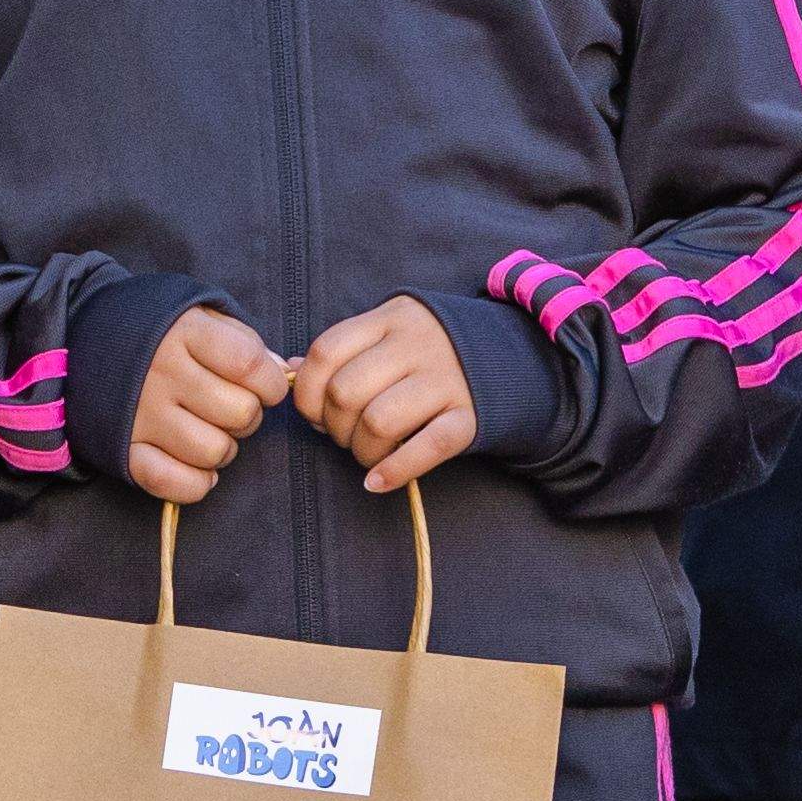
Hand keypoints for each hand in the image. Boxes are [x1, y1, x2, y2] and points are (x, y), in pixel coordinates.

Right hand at [128, 307, 285, 505]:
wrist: (83, 342)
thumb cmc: (157, 331)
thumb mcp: (199, 315)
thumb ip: (243, 340)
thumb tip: (283, 373)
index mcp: (183, 333)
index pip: (249, 365)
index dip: (272, 383)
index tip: (267, 386)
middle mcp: (160, 373)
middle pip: (239, 412)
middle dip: (249, 415)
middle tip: (233, 408)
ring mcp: (140, 414)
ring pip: (213, 451)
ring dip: (225, 449)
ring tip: (212, 432)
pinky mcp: (124, 449)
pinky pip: (173, 482)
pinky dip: (196, 482)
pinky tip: (199, 466)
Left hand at [288, 296, 483, 495]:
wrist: (513, 357)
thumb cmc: (432, 352)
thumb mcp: (389, 335)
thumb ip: (343, 350)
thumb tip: (288, 369)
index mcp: (391, 318)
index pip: (326, 351)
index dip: (306, 392)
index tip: (315, 413)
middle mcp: (418, 344)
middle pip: (346, 391)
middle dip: (334, 427)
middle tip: (346, 436)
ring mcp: (447, 379)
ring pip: (379, 422)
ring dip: (361, 451)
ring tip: (368, 455)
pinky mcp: (470, 416)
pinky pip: (426, 448)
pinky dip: (394, 471)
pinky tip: (378, 482)